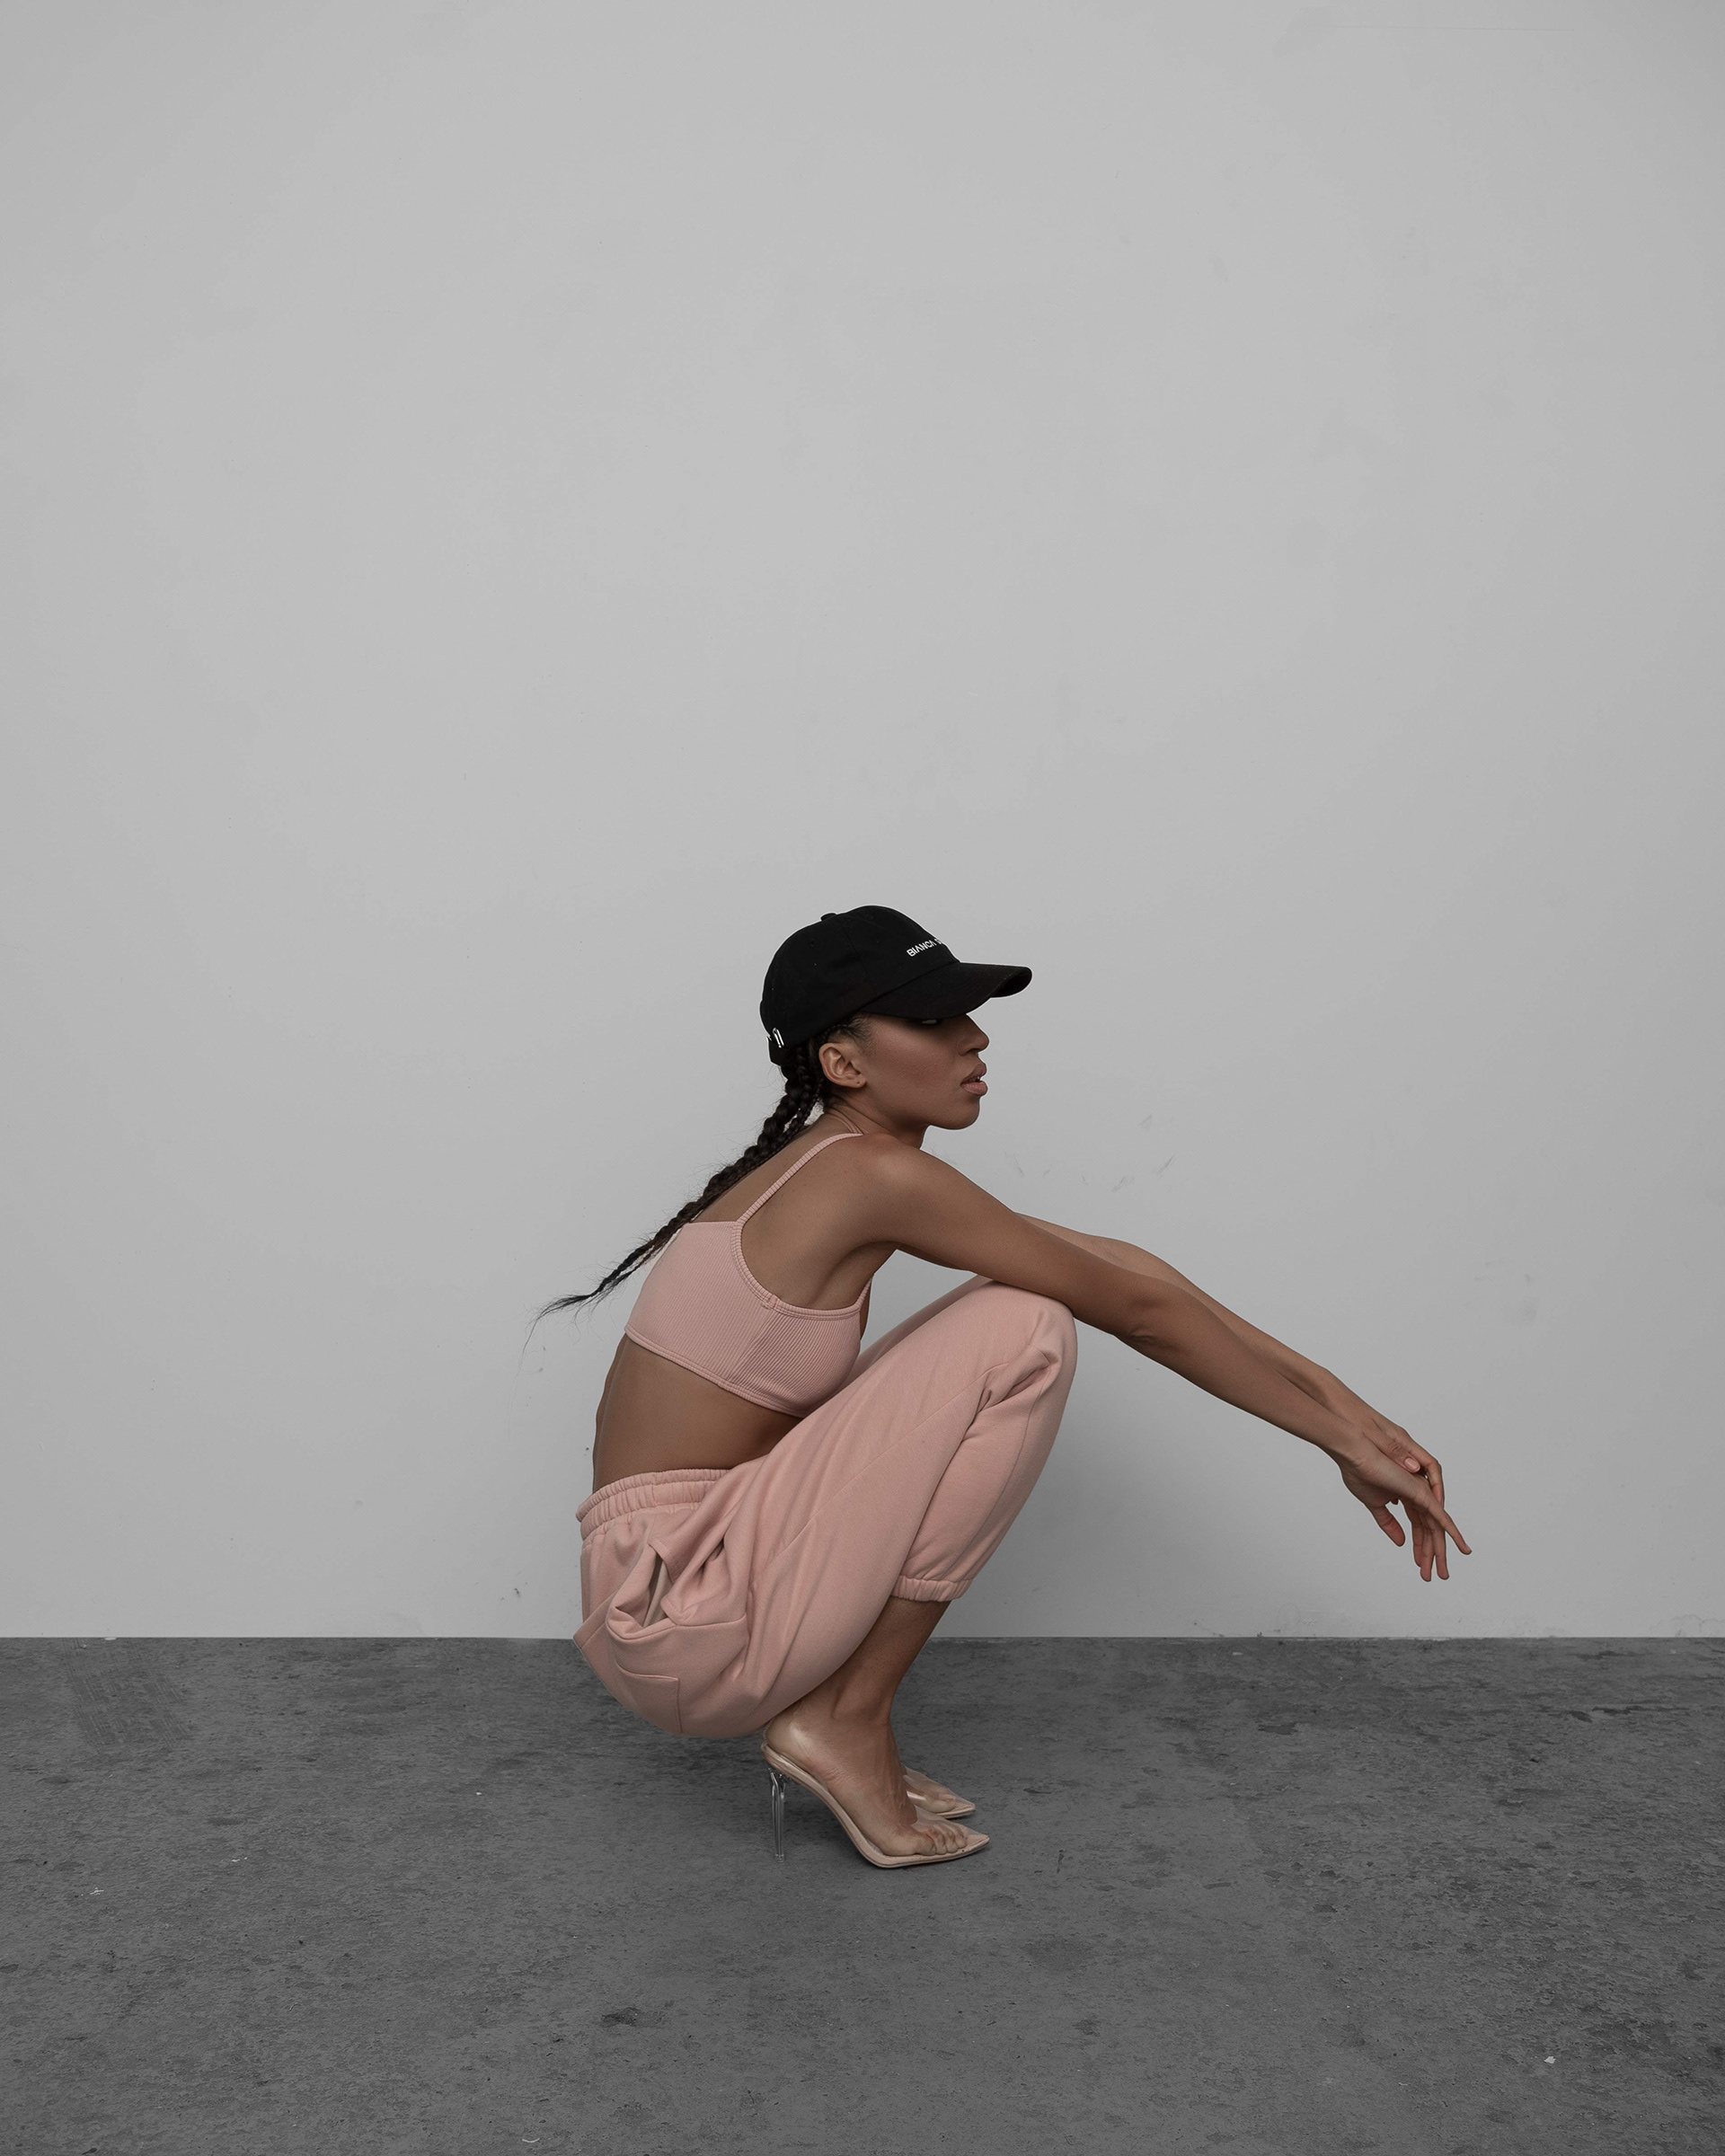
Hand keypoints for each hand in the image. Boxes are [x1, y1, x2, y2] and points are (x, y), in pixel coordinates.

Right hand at [1325, 1410, 1469, 1581]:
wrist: (1355, 1453)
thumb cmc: (1359, 1471)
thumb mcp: (1373, 1505)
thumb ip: (1388, 1523)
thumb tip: (1401, 1542)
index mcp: (1406, 1495)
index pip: (1418, 1526)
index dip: (1419, 1546)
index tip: (1419, 1565)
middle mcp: (1418, 1494)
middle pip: (1430, 1530)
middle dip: (1432, 1553)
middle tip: (1434, 1575)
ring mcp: (1422, 1493)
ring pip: (1437, 1528)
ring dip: (1439, 1552)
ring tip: (1441, 1573)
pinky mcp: (1422, 1493)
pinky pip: (1442, 1517)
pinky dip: (1453, 1533)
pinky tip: (1461, 1548)